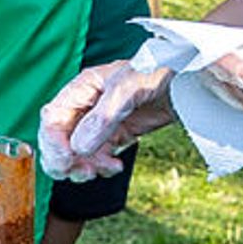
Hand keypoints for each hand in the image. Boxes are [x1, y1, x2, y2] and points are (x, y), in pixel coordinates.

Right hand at [40, 54, 175, 179]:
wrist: (189, 82)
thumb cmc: (158, 71)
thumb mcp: (129, 89)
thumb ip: (103, 117)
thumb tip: (79, 147)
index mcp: (82, 88)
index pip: (53, 118)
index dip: (53, 141)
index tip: (66, 159)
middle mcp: (87, 106)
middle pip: (59, 139)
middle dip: (64, 159)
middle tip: (81, 173)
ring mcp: (100, 123)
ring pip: (77, 153)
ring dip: (84, 167)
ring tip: (104, 169)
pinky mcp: (116, 136)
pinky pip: (98, 157)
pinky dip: (102, 167)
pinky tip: (116, 166)